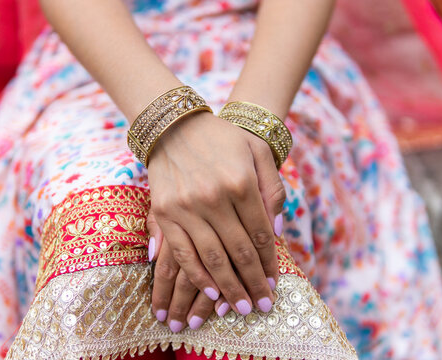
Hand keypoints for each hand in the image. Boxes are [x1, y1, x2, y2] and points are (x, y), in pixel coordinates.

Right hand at [146, 111, 285, 327]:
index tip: (274, 285)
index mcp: (241, 182)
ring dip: (228, 288)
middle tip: (262, 307)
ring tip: (241, 308)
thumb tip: (277, 233)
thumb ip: (273, 190)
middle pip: (240, 252)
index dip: (269, 264)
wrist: (175, 126)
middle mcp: (214, 197)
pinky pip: (182, 253)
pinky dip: (197, 275)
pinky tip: (210, 292)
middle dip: (253, 284)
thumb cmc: (223, 138)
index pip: (261, 235)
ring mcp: (186, 207)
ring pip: (212, 258)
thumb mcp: (258, 151)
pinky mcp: (164, 212)